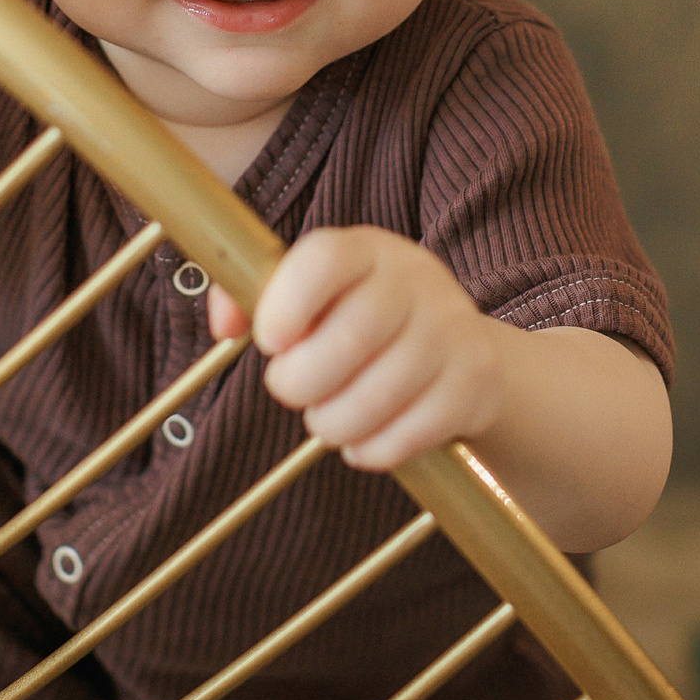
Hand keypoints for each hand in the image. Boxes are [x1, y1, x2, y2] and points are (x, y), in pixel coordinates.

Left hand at [208, 226, 502, 470]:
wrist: (462, 350)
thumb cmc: (363, 320)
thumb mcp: (315, 295)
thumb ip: (253, 299)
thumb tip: (225, 324)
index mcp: (367, 250)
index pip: (325, 259)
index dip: (286, 304)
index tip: (269, 341)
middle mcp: (417, 279)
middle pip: (350, 338)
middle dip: (300, 381)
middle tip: (290, 389)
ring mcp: (452, 329)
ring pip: (378, 396)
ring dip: (332, 423)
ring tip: (324, 419)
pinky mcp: (475, 382)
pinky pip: (410, 433)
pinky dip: (373, 450)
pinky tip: (363, 440)